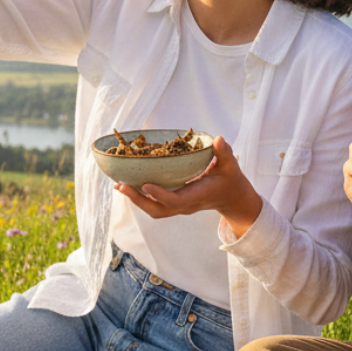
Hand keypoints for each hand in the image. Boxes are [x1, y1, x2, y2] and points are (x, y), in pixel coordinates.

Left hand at [115, 137, 263, 237]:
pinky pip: (154, 205)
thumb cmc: (230, 180)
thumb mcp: (231, 165)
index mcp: (199, 195)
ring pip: (154, 210)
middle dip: (139, 201)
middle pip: (159, 210)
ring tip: (119, 185)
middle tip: (121, 186)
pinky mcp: (174, 204)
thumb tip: (218, 139)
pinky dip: (140, 197)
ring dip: (135, 200)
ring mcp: (180, 207)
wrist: (232, 198)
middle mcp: (187, 205)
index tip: (146, 185)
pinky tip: (128, 184)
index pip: (177, 200)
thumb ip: (225, 153)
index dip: (161, 195)